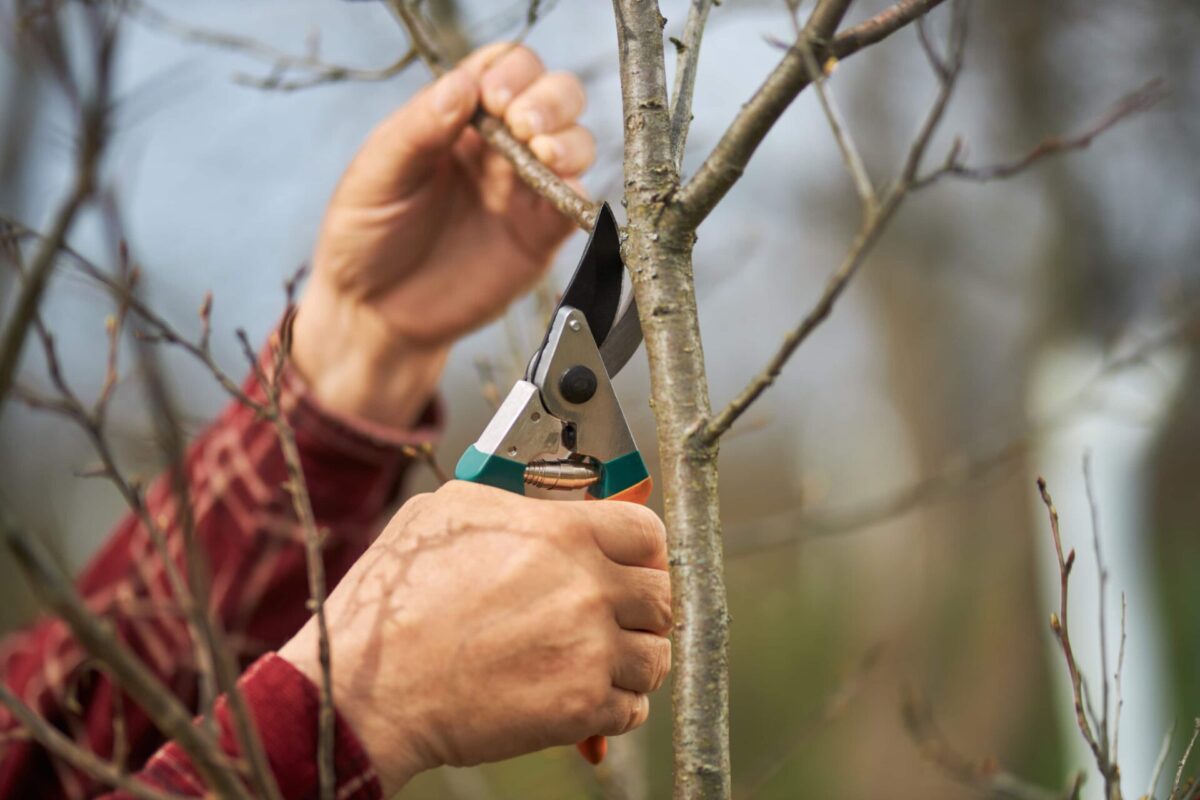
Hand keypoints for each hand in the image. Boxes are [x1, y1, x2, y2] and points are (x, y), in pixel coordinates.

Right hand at [278, 482, 671, 795]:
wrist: (369, 689)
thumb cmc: (394, 601)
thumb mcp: (444, 513)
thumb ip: (510, 503)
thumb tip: (541, 507)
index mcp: (560, 533)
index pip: (646, 531)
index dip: (643, 548)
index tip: (634, 561)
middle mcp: (587, 588)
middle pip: (662, 595)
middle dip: (642, 605)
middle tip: (616, 613)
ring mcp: (588, 651)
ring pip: (654, 655)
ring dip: (632, 658)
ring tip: (596, 657)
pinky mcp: (579, 707)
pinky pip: (632, 707)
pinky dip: (615, 704)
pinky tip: (583, 693)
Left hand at [291, 44, 594, 427]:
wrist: (374, 314)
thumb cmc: (365, 239)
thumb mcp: (376, 175)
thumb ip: (418, 128)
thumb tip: (463, 83)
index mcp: (457, 122)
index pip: (503, 70)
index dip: (511, 73)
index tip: (492, 98)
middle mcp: (498, 149)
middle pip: (554, 97)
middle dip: (551, 100)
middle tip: (523, 124)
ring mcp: (522, 191)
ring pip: (576, 145)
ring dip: (570, 141)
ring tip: (543, 154)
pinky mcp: (539, 237)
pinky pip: (576, 207)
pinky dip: (580, 195)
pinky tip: (562, 193)